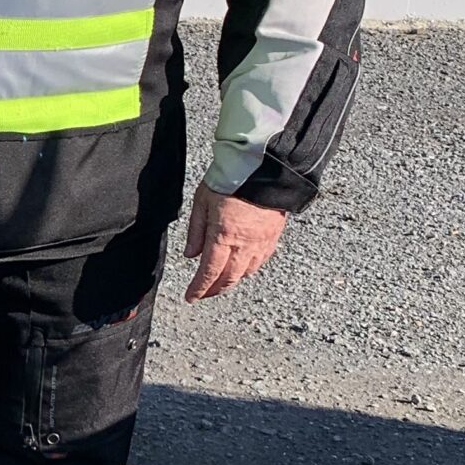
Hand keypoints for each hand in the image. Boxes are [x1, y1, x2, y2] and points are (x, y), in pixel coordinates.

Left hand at [183, 182, 287, 301]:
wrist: (264, 167)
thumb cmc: (231, 179)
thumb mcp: (202, 202)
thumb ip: (196, 231)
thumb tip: (190, 255)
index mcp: (223, 236)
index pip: (209, 272)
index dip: (199, 289)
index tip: (191, 297)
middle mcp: (244, 244)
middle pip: (229, 278)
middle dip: (214, 290)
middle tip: (203, 294)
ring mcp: (261, 242)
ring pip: (246, 273)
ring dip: (232, 281)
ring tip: (220, 281)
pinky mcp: (274, 236)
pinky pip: (261, 261)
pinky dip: (249, 269)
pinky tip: (242, 267)